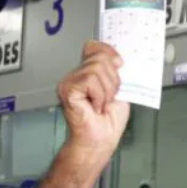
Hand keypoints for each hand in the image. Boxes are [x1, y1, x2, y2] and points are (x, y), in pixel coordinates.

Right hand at [57, 41, 128, 158]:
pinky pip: (90, 80)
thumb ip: (116, 72)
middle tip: (109, 98)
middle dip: (113, 80)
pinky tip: (95, 107)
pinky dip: (99, 95)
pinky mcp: (67, 89)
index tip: (119, 63)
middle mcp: (75, 75)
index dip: (109, 52)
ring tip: (102, 104)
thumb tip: (117, 58)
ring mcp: (69, 81)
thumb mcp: (119, 90)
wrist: (100, 140)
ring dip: (107, 91)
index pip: (94, 47)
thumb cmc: (108, 121)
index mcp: (87, 73)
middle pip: (100, 57)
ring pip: (97, 69)